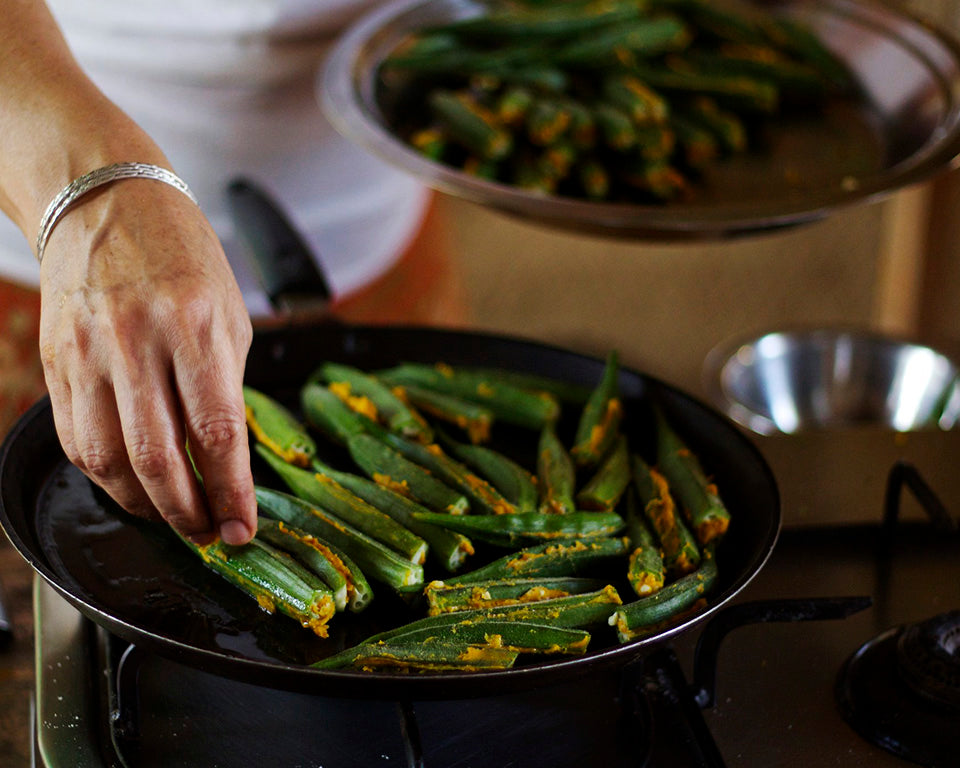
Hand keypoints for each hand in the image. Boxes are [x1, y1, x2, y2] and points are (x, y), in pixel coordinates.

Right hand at [37, 177, 256, 545]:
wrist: (106, 203)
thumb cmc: (184, 258)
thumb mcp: (230, 314)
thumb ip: (227, 386)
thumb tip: (228, 457)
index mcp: (197, 325)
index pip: (216, 431)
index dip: (231, 492)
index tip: (242, 530)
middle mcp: (139, 340)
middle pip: (158, 457)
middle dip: (188, 513)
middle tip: (209, 535)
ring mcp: (90, 353)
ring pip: (109, 460)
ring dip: (145, 505)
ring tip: (174, 516)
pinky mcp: (56, 363)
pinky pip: (77, 440)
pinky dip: (107, 476)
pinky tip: (133, 485)